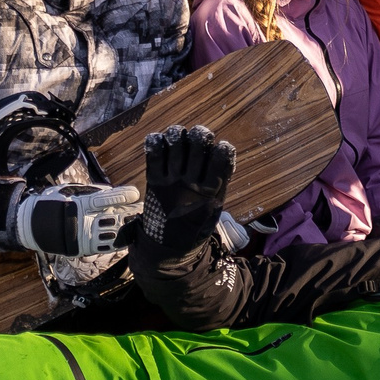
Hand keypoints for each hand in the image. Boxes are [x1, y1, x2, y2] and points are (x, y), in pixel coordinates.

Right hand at [14, 181, 141, 256]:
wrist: (32, 226)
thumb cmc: (53, 203)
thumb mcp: (70, 191)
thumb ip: (92, 192)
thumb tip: (112, 192)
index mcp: (80, 204)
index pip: (105, 199)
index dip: (122, 196)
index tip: (135, 193)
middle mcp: (84, 221)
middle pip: (114, 217)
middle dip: (131, 213)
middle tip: (145, 209)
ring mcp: (85, 236)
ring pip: (113, 233)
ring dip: (128, 228)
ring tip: (140, 223)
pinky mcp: (84, 247)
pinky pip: (105, 246)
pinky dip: (119, 242)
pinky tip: (129, 237)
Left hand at [139, 124, 235, 251]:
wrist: (169, 246)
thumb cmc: (196, 224)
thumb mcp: (216, 206)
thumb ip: (221, 181)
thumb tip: (226, 154)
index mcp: (210, 191)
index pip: (220, 159)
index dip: (223, 148)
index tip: (222, 147)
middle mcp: (191, 182)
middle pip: (198, 145)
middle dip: (201, 134)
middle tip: (200, 135)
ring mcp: (170, 180)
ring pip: (176, 144)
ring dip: (178, 133)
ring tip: (179, 135)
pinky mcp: (154, 180)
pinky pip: (153, 155)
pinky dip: (155, 142)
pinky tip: (159, 140)